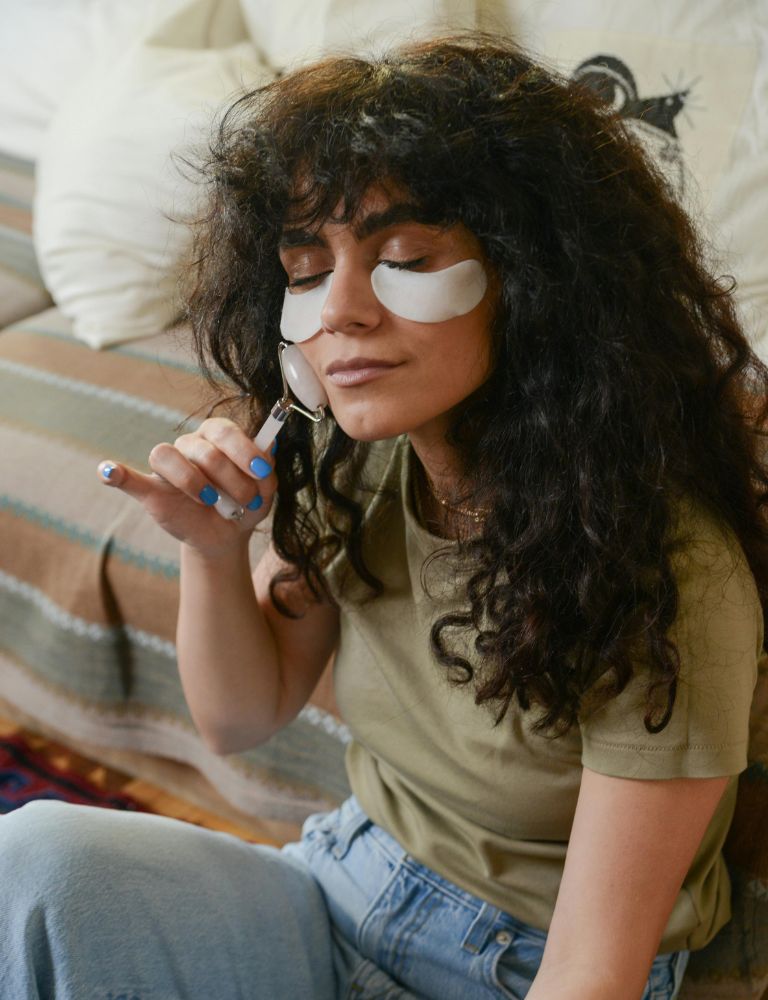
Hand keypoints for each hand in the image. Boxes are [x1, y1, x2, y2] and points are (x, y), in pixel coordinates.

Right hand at [97, 417, 276, 557]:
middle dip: (230, 478)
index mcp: (219, 436)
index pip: (224, 430)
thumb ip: (266, 470)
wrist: (226, 536)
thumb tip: (271, 442)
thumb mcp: (265, 491)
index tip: (260, 471)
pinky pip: (128, 478)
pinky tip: (108, 471)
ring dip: (193, 482)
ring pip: (167, 455)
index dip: (243, 449)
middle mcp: (191, 444)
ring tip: (211, 502)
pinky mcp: (150, 490)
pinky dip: (115, 473)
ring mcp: (169, 467)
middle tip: (245, 501)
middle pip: (204, 449)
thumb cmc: (246, 505)